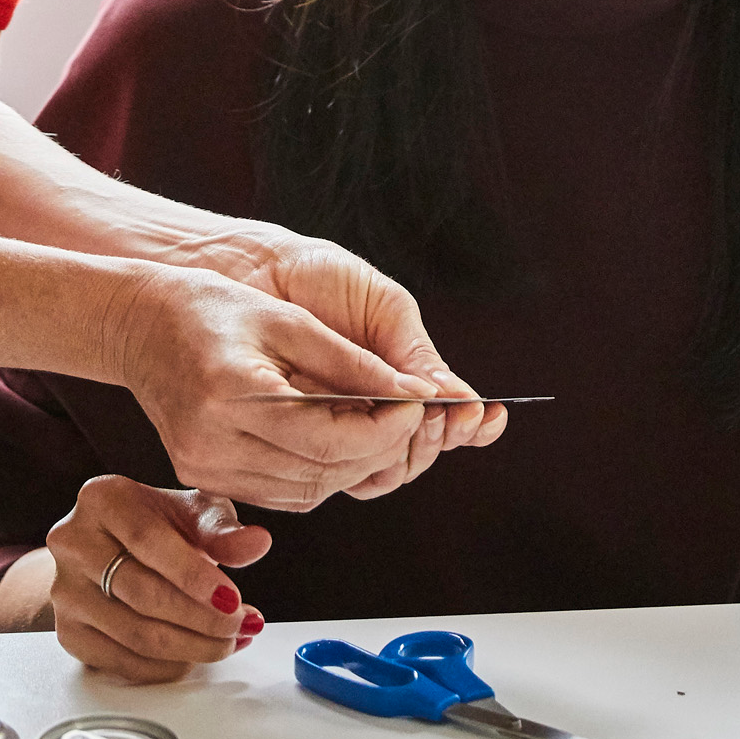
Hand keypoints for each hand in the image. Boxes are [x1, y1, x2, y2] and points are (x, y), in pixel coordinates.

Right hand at [48, 477, 271, 682]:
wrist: (110, 549)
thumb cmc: (156, 524)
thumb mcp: (192, 512)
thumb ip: (222, 529)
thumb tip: (256, 542)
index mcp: (101, 499)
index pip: (146, 541)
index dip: (192, 575)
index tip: (232, 598)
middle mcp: (73, 542)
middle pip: (141, 593)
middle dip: (201, 618)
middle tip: (240, 625)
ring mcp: (65, 590)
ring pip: (134, 634)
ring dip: (191, 647)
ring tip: (228, 642)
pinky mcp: (69, 631)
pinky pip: (123, 661)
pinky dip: (167, 666)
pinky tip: (196, 654)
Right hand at [111, 260, 455, 509]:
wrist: (134, 325)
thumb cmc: (209, 309)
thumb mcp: (285, 319)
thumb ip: (349, 360)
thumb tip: (412, 391)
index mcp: (232, 395)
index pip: (330, 438)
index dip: (386, 428)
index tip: (417, 403)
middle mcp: (213, 443)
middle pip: (323, 473)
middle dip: (378, 449)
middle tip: (406, 416)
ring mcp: (204, 467)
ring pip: (308, 493)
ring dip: (352, 466)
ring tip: (374, 426)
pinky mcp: (202, 477)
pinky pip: (281, 494)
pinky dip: (318, 474)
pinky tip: (333, 441)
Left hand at [235, 233, 506, 492]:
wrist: (253, 268)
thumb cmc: (319, 277)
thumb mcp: (382, 306)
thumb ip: (414, 353)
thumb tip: (453, 396)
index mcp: (398, 378)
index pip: (443, 418)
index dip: (469, 424)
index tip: (486, 416)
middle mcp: (368, 410)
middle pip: (416, 452)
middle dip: (440, 438)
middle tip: (446, 416)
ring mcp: (334, 426)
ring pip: (382, 470)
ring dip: (407, 453)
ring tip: (415, 420)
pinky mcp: (295, 436)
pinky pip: (332, 470)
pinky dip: (358, 460)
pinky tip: (368, 435)